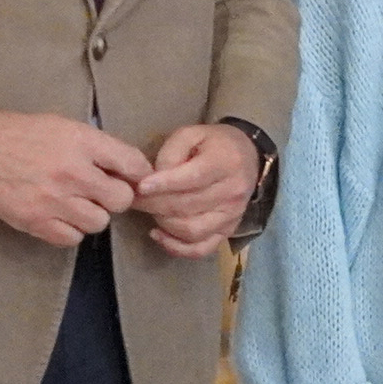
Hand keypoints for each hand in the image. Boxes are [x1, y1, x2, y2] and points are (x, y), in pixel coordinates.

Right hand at [0, 94, 151, 247]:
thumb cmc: (14, 133)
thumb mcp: (59, 125)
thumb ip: (93, 146)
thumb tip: (124, 168)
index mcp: (82, 141)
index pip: (134, 164)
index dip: (136, 174)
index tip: (129, 178)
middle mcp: (73, 171)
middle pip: (122, 199)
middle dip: (114, 197)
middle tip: (98, 192)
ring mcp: (54, 199)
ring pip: (99, 222)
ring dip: (91, 215)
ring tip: (73, 203)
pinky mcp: (35, 222)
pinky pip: (72, 239)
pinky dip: (69, 231)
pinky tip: (57, 216)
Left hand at [132, 121, 259, 259]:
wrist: (248, 157)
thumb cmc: (214, 144)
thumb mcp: (191, 134)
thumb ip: (171, 152)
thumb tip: (154, 180)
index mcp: (224, 162)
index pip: (193, 178)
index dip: (164, 184)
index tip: (140, 187)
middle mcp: (232, 192)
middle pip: (188, 206)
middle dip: (154, 204)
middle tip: (133, 199)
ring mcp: (231, 216)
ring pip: (192, 230)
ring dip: (163, 224)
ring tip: (148, 211)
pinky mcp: (228, 231)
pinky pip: (201, 249)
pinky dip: (176, 248)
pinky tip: (158, 234)